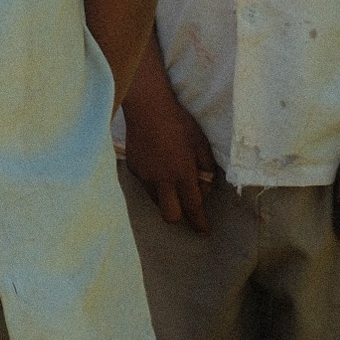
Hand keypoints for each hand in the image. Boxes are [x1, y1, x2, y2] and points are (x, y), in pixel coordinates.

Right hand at [123, 73, 218, 231]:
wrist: (147, 108)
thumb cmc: (179, 123)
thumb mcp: (201, 143)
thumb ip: (206, 168)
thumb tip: (204, 185)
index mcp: (182, 175)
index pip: (193, 207)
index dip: (199, 222)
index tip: (203, 232)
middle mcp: (162, 181)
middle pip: (170, 215)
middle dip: (180, 215)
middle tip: (186, 205)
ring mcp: (145, 176)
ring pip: (157, 200)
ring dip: (167, 196)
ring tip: (171, 177)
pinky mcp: (133, 169)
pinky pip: (146, 183)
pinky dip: (154, 180)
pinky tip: (156, 162)